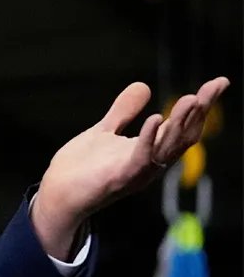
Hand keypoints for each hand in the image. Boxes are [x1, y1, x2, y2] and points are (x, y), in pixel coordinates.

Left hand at [32, 77, 229, 259]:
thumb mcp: (104, 132)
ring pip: (167, 146)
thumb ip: (123, 112)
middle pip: (183, 136)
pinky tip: (154, 118)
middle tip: (215, 86)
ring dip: (180, 123)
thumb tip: (143, 85)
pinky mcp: (118, 177)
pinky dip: (148, 139)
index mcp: (149, 151)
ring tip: (192, 99)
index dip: (201, 106)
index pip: (182, 127)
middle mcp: (150, 163)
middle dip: (199, 112)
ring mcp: (136, 172)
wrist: (57, 194)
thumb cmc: (81, 168)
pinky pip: (140, 158)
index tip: (218, 83)